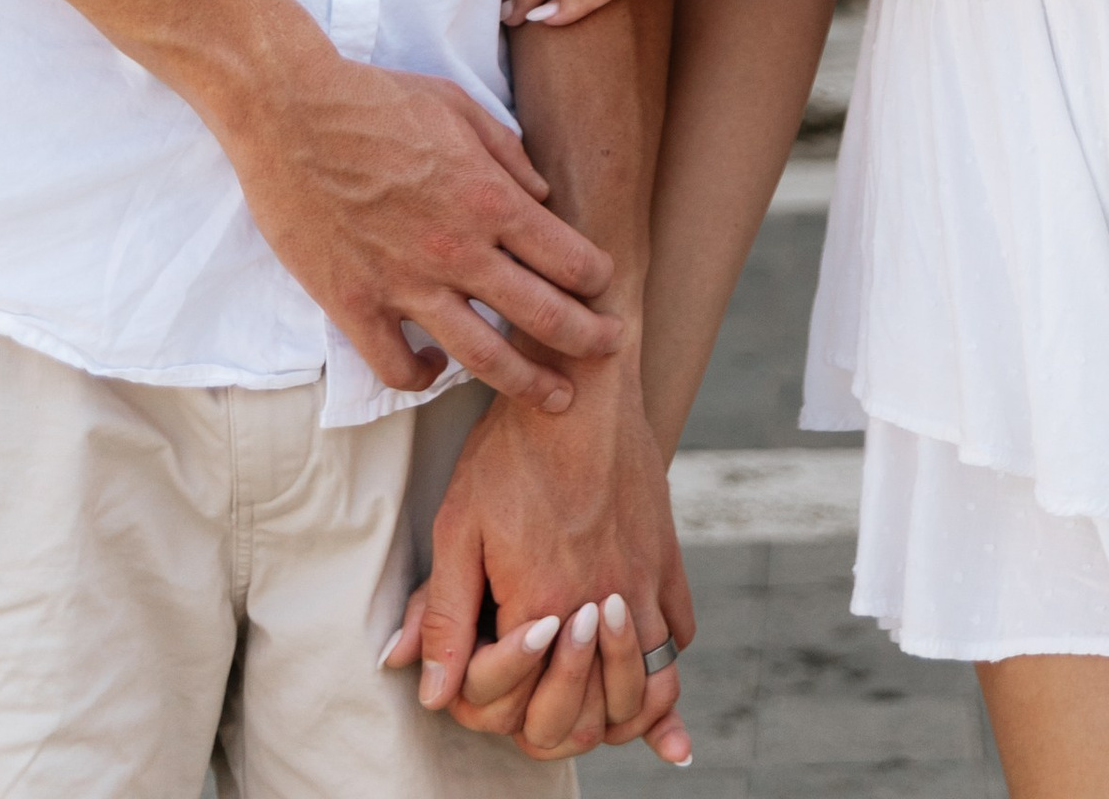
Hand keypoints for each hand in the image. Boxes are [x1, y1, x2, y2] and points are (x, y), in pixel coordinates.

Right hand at [225, 47, 622, 408]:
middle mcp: (457, 249)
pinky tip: (435, 371)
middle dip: (588, 338)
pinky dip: (423, 379)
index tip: (606, 286)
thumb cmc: (373, 99)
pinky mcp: (355, 306)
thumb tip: (541, 196)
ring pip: (483, 358)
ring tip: (557, 398)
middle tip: (611, 347)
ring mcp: (405, 284)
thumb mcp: (457, 106)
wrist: (290, 111)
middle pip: (542, 315)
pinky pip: (397, 367)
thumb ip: (507, 153)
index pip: (566, 256)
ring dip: (529, 383)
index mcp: (487, 196)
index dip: (596, 277)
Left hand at [383, 378, 695, 763]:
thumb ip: (443, 615)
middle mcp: (600, 607)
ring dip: (619, 709)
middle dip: (556, 724)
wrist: (579, 384)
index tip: (480, 674)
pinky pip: (678, 637)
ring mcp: (641, 583)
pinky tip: (640, 664)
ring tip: (593, 703)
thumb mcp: (459, 526)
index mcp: (542, 606)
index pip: (522, 707)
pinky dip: (662, 664)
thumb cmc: (511, 451)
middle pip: (589, 715)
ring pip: (646, 687)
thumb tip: (431, 691)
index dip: (492, 705)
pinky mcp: (666, 558)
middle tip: (535, 704)